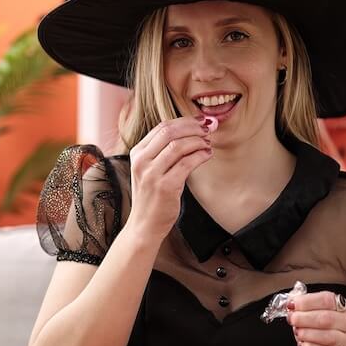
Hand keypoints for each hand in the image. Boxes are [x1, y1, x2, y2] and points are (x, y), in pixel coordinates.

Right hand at [127, 116, 213, 239]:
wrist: (144, 224)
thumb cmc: (151, 196)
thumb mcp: (150, 170)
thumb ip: (163, 151)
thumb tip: (191, 130)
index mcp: (137, 153)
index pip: (162, 127)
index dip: (184, 121)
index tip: (200, 121)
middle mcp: (142, 161)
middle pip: (170, 132)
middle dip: (193, 127)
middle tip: (208, 129)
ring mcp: (152, 174)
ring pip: (179, 145)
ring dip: (198, 141)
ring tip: (208, 143)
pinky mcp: (165, 187)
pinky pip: (187, 163)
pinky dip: (200, 155)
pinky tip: (207, 154)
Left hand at [287, 291, 345, 345]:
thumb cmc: (323, 333)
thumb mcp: (314, 316)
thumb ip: (303, 308)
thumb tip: (291, 303)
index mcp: (341, 307)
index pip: (327, 299)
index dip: (308, 301)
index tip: (292, 304)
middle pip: (327, 318)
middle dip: (305, 318)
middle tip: (292, 319)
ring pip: (328, 337)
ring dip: (308, 334)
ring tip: (298, 333)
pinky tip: (303, 345)